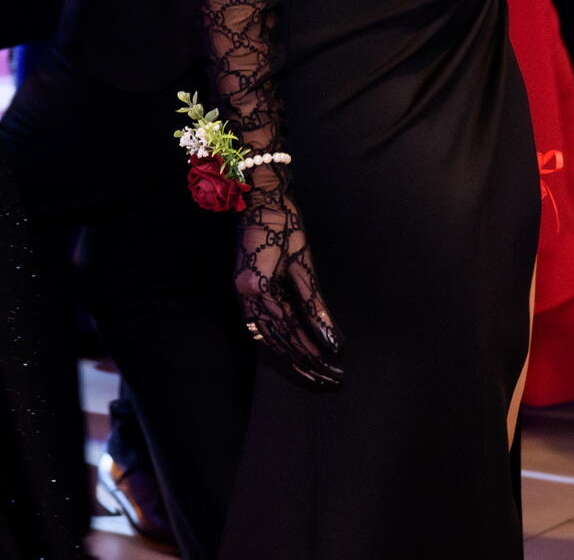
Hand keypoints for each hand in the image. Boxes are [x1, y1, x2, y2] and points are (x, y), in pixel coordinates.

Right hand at [234, 171, 343, 388]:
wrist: (258, 194)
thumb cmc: (283, 221)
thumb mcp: (304, 262)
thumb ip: (314, 305)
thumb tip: (331, 341)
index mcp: (257, 287)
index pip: (288, 332)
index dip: (311, 353)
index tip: (333, 369)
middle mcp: (244, 295)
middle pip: (275, 340)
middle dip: (303, 362)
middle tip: (329, 380)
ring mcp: (241, 292)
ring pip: (266, 337)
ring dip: (290, 356)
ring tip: (313, 373)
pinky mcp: (244, 288)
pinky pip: (260, 324)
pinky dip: (277, 340)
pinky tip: (291, 350)